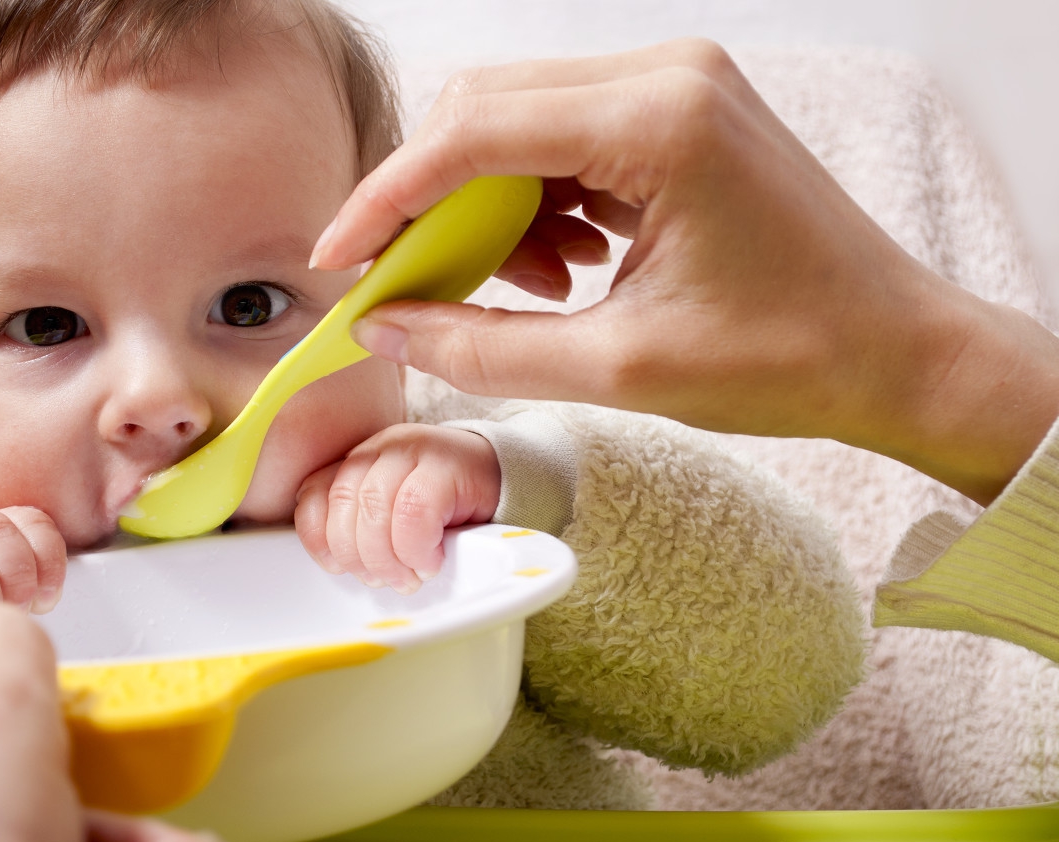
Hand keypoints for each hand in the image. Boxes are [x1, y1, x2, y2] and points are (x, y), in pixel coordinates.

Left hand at [294, 423, 500, 592]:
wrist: (508, 481)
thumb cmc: (448, 508)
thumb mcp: (396, 516)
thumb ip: (364, 528)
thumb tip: (340, 566)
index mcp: (361, 460)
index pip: (314, 492)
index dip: (318, 537)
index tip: (338, 567)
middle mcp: (382, 448)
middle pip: (344, 503)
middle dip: (358, 554)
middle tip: (382, 579)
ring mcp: (415, 449)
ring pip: (375, 509)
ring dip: (388, 557)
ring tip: (408, 576)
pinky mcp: (446, 464)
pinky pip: (414, 512)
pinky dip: (416, 547)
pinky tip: (430, 561)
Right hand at [315, 39, 1058, 503]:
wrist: (897, 352)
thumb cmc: (791, 358)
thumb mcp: (621, 368)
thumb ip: (484, 347)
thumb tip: (386, 329)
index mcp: (661, 121)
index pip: (474, 132)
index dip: (388, 197)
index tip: (341, 257)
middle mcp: (666, 77)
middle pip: (485, 111)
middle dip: (431, 202)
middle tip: (408, 283)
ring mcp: (676, 87)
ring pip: (519, 124)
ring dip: (488, 207)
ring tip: (520, 290)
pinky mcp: (678, 113)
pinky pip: (565, 140)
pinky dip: (537, 203)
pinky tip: (561, 269)